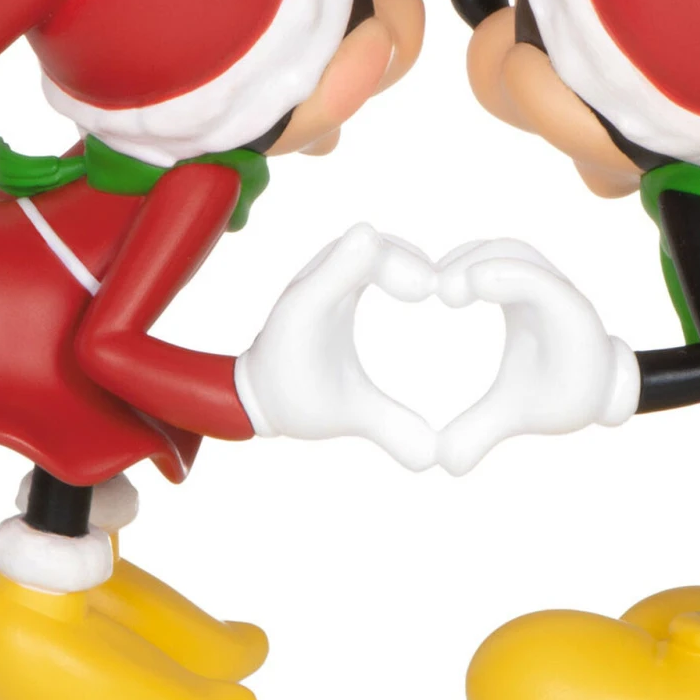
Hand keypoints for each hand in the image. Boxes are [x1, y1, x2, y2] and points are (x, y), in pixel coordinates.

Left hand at [235, 223, 439, 470]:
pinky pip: (370, 251)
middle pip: (370, 242)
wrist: (259, 389)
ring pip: (372, 243)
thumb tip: (433, 456)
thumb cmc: (300, 400)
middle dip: (409, 260)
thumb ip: (390, 426)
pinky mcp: (337, 273)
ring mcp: (326, 271)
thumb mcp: (346, 413)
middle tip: (439, 290)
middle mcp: (317, 278)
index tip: (429, 293)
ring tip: (434, 289)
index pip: (357, 255)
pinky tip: (422, 287)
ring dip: (406, 259)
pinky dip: (398, 260)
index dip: (397, 265)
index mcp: (311, 304)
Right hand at [434, 239, 638, 475]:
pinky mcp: (517, 275)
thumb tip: (445, 462)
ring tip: (435, 292)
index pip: (540, 283)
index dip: (507, 278)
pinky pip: (491, 256)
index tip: (466, 289)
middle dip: (475, 263)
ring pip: (501, 250)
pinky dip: (465, 265)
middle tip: (442, 293)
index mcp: (565, 318)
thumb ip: (483, 431)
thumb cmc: (562, 395)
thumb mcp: (521, 412)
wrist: (593, 379)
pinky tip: (441, 291)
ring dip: (465, 261)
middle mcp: (552, 288)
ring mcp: (534, 276)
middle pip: (514, 253)